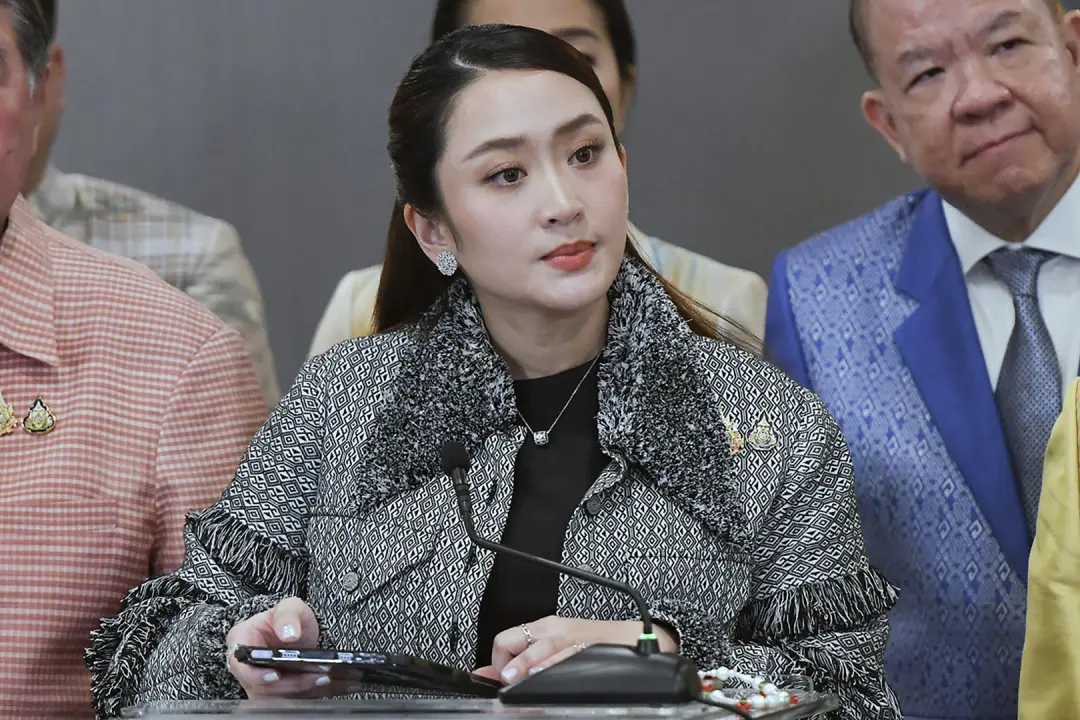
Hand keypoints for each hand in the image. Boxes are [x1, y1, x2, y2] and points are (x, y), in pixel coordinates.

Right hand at [225, 596, 345, 697]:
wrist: (296, 633)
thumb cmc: (287, 619)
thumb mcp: (289, 607)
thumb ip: (287, 615)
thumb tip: (290, 633)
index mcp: (241, 644)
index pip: (241, 665)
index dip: (256, 674)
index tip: (276, 675)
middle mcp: (247, 670)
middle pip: (263, 687)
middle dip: (292, 684)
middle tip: (320, 676)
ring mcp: (261, 686)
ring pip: (279, 698)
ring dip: (305, 692)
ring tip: (330, 680)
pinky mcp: (278, 695)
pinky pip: (294, 700)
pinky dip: (314, 694)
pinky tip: (335, 687)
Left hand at [474, 617, 676, 684]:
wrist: (628, 637)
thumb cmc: (591, 642)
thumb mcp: (556, 644)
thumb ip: (525, 659)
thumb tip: (494, 675)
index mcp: (543, 627)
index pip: (505, 639)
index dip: (497, 662)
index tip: (499, 678)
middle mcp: (552, 630)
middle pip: (514, 639)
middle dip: (504, 662)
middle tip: (504, 679)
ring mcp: (568, 639)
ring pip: (539, 647)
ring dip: (523, 664)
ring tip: (513, 677)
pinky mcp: (585, 649)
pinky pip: (565, 656)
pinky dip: (552, 665)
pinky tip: (545, 673)